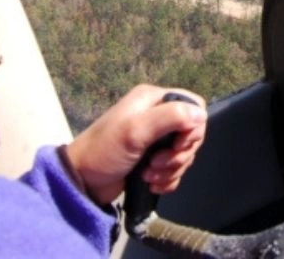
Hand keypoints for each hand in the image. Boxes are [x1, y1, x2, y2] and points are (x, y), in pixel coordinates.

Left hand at [65, 84, 206, 205]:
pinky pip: (175, 169)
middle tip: (157, 163)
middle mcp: (157, 115)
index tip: (177, 144)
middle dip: (178, 154)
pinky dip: (167, 179)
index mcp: (154, 99)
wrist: (81, 182)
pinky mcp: (153, 160)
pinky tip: (151, 184)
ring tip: (148, 175)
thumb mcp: (136, 130)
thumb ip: (170, 117)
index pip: (193, 105)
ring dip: (170, 169)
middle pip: (191, 132)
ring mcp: (155, 139)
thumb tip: (202, 114)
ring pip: (183, 154)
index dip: (192, 126)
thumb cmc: (105, 150)